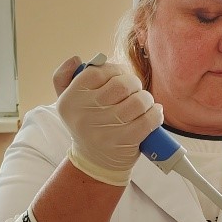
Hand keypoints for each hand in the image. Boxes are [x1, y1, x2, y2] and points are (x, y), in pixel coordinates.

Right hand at [53, 56, 162, 185]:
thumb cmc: (86, 124)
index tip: (119, 77)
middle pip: (121, 84)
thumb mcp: (67, 102)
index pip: (97, 72)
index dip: (114, 70)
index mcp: (70, 100)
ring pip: (138, 101)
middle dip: (133, 84)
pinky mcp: (125, 142)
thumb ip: (65, 76)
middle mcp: (85, 115)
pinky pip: (149, 119)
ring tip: (143, 103)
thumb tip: (76, 59)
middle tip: (133, 91)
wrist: (95, 162)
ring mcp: (106, 130)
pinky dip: (156, 113)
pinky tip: (153, 113)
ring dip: (146, 99)